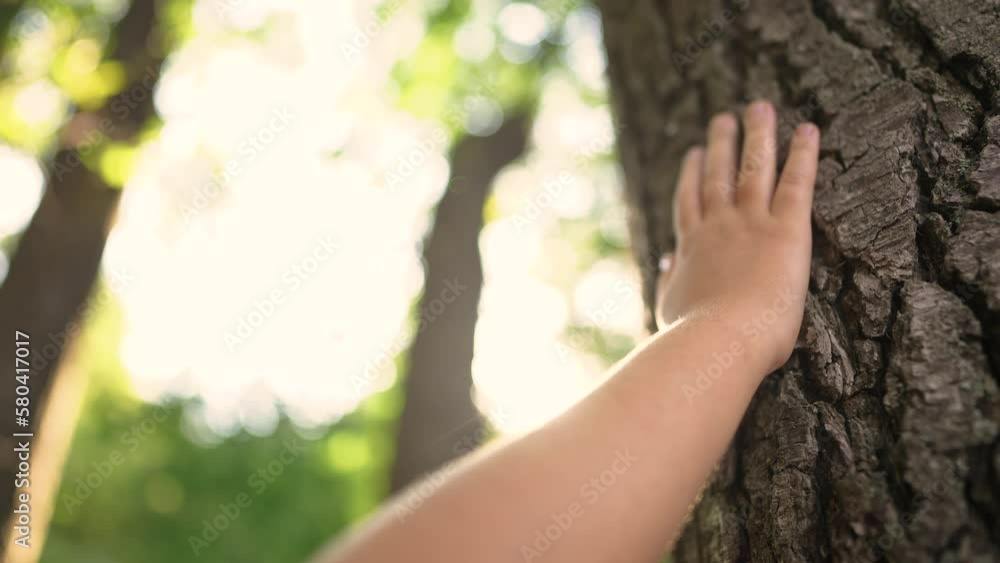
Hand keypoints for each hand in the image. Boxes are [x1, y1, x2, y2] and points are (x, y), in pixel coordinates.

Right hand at [655, 101, 818, 371]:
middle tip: (723, 119)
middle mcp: (718, 227)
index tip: (695, 153)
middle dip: (722, 145)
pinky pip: (796, 184)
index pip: (691, 202)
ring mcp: (750, 225)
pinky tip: (808, 130)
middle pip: (719, 176)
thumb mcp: (670, 309)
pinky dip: (802, 155)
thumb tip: (664, 260)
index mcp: (692, 249)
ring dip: (757, 136)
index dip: (693, 175)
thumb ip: (670, 280)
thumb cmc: (694, 338)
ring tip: (759, 108)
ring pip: (753, 169)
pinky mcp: (786, 231)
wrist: (718, 341)